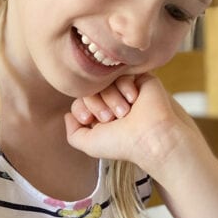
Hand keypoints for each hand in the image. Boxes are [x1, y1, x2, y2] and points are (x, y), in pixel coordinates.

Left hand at [65, 74, 192, 168]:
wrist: (150, 136)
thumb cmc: (122, 144)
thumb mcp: (89, 144)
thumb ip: (73, 134)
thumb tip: (67, 116)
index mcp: (101, 117)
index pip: (80, 102)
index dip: (81, 109)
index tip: (89, 119)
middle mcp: (112, 102)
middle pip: (89, 90)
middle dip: (96, 104)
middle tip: (110, 118)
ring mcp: (125, 90)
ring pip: (104, 81)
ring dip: (111, 98)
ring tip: (124, 112)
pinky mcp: (139, 79)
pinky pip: (121, 73)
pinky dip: (124, 86)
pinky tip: (134, 99)